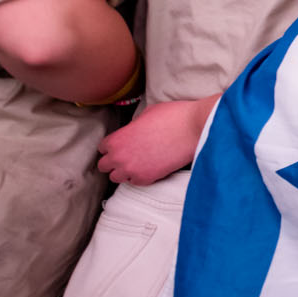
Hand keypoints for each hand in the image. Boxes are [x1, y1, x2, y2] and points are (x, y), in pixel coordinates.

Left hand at [98, 96, 213, 184]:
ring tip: (139, 163)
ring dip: (125, 171)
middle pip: (104, 166)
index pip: (102, 149)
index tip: (123, 145)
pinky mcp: (147, 178)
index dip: (113, 146)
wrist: (195, 127)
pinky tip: (150, 167)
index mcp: (116, 139)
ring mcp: (132, 170)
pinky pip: (135, 182)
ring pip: (117, 177)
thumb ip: (132, 127)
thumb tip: (132, 132)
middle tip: (129, 156)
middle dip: (114, 161)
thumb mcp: (146, 114)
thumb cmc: (174, 116)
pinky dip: (140, 176)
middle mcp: (119, 157)